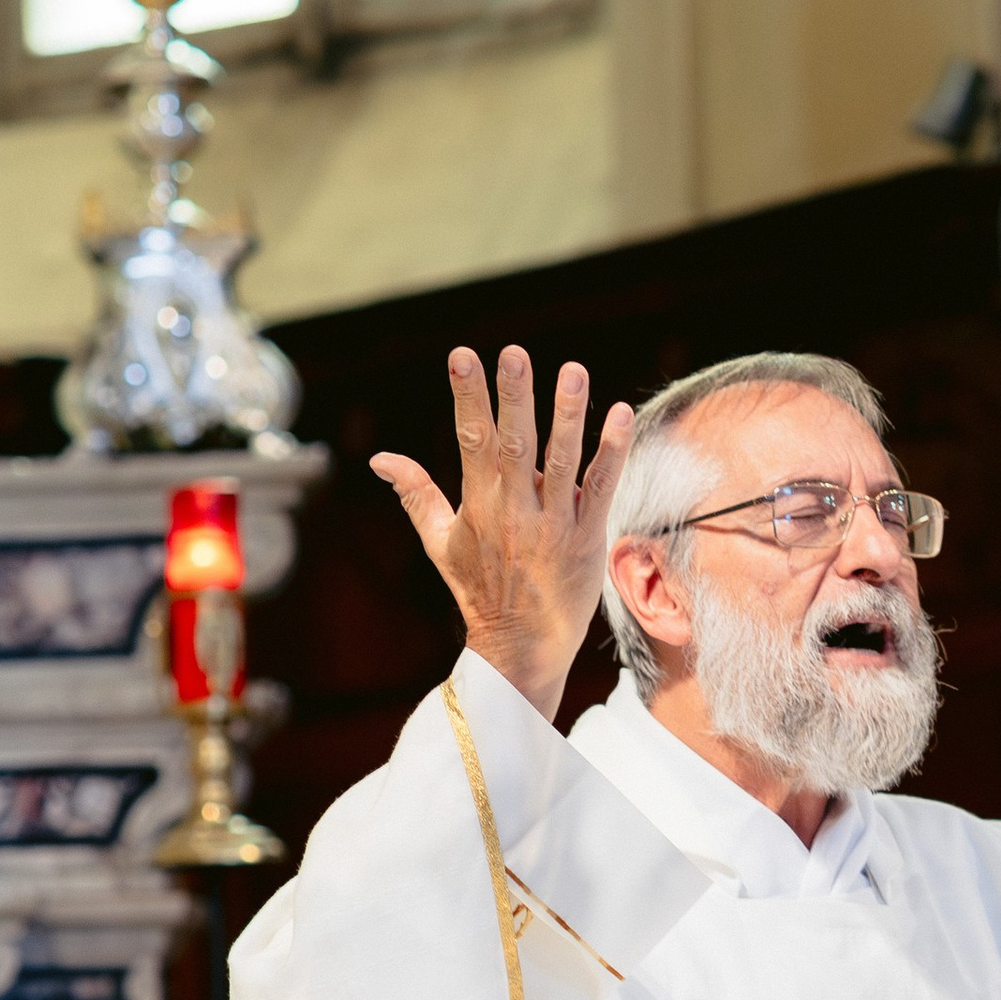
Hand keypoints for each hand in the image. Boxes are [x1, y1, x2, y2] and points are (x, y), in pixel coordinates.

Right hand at [372, 348, 634, 719]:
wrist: (520, 646)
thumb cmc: (479, 589)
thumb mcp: (440, 541)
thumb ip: (415, 493)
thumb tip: (381, 458)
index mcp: (479, 505)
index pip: (472, 440)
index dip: (467, 397)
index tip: (463, 356)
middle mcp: (515, 510)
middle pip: (515, 444)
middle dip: (513, 397)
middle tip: (512, 354)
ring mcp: (553, 524)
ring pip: (562, 460)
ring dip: (567, 414)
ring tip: (572, 370)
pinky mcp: (587, 537)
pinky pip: (601, 488)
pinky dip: (611, 451)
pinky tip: (620, 413)